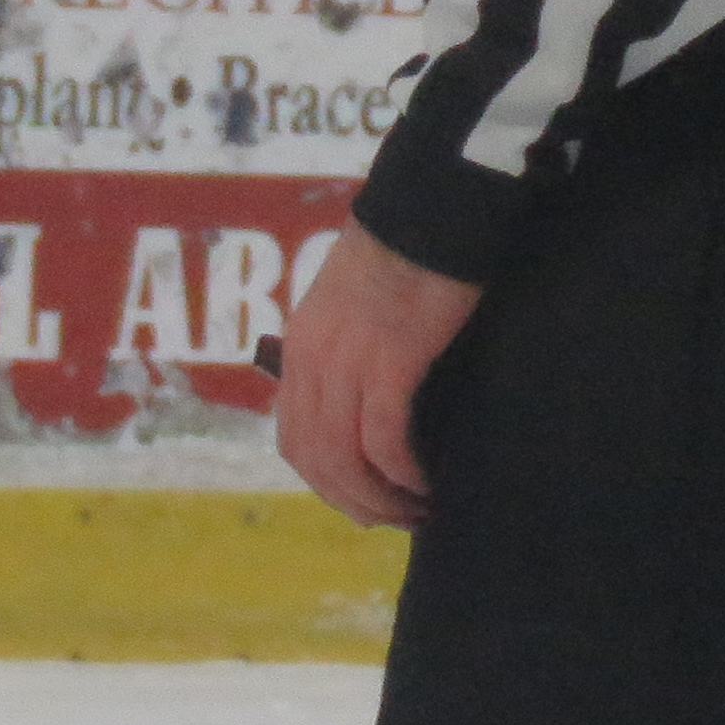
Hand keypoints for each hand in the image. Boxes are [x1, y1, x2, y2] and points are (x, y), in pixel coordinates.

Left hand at [273, 222, 482, 529]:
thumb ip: (349, 350)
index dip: (323, 481)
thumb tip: (367, 397)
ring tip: (413, 514)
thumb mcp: (354, 305)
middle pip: (314, 460)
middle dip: (351, 501)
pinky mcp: (389, 360)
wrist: (431, 204)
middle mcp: (312, 362)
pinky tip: (425, 484)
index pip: (293, 437)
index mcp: (301, 350)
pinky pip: (383, 439)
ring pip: (344, 459)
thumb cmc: (409, 250)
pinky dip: (401, 472)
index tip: (359, 499)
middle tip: (391, 520)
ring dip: (378, 498)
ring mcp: (346, 363)